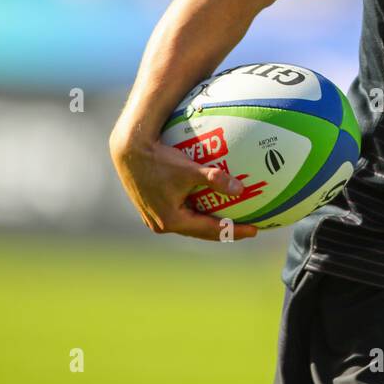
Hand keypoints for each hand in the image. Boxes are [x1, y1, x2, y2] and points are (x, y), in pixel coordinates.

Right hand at [109, 126, 259, 240]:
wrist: (129, 152)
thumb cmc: (159, 160)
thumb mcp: (189, 170)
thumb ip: (215, 179)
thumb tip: (240, 189)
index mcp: (172, 220)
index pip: (211, 230)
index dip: (235, 231)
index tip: (254, 231)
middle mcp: (161, 224)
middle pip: (200, 232)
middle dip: (224, 231)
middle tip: (247, 228)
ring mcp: (154, 218)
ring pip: (189, 225)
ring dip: (209, 223)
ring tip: (231, 220)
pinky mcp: (150, 208)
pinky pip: (180, 215)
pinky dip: (196, 213)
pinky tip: (208, 206)